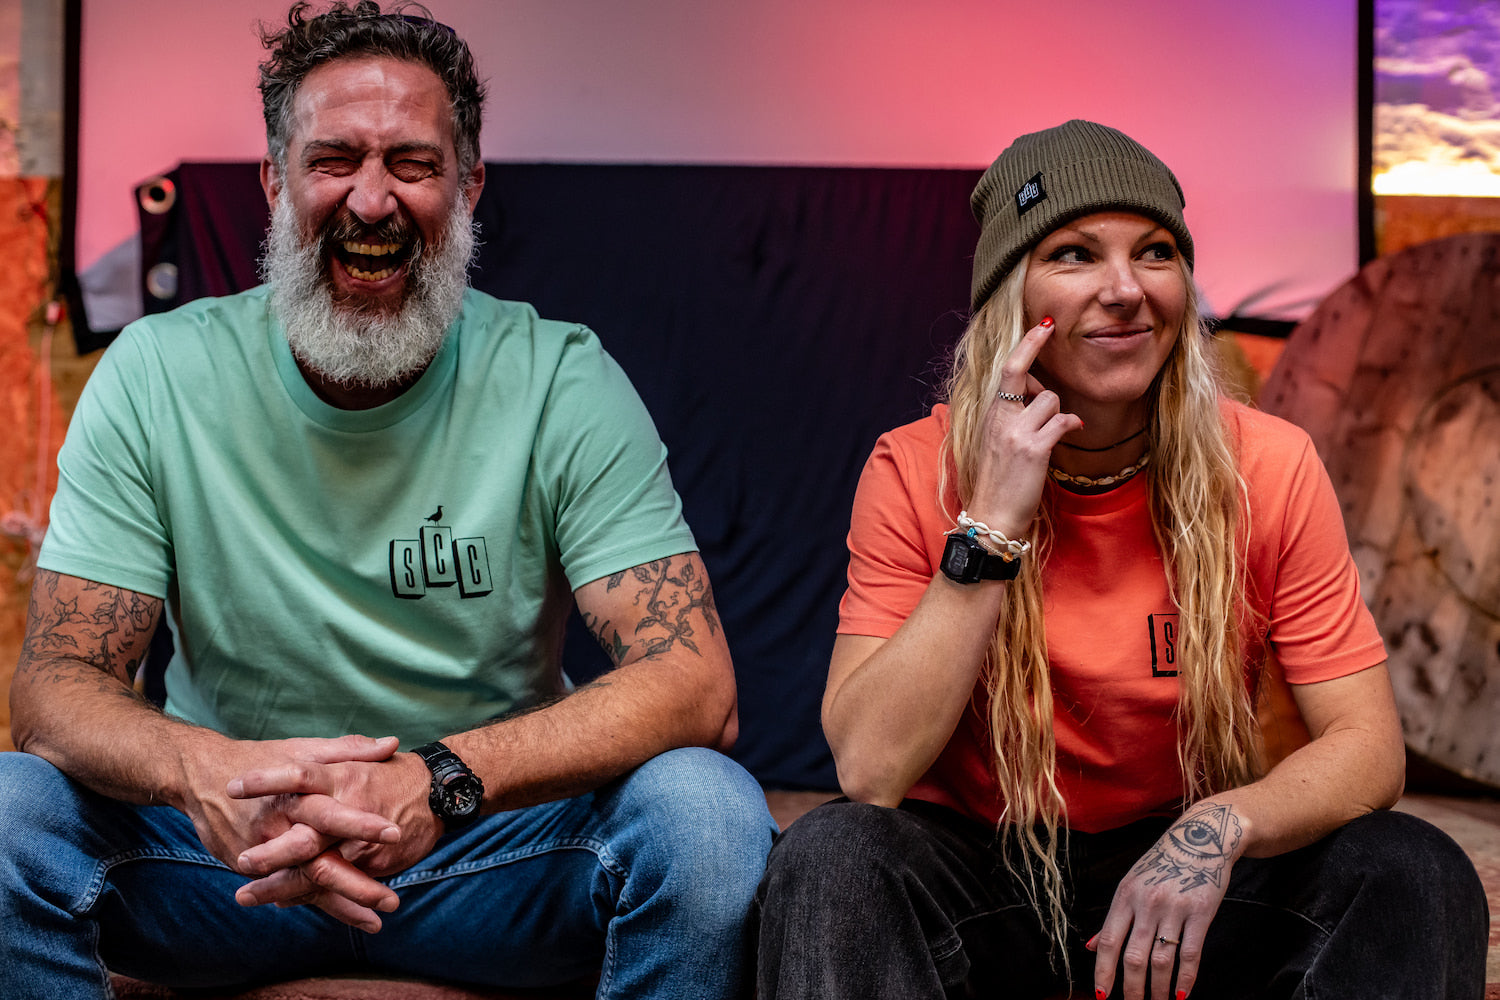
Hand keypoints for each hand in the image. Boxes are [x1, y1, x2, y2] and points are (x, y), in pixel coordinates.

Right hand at [176, 734, 405, 931]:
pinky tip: (349, 918)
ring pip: (306, 885)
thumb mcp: (305, 749)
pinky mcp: (251, 867)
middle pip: (319, 862)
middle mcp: (279, 827)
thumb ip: (350, 750)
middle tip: (390, 902)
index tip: (395, 835)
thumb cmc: (261, 757)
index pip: (331, 813)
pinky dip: (316, 904)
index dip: (361, 824)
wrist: (201, 776)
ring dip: (341, 905)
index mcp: (296, 795)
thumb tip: (393, 744)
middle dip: (355, 884)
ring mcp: (263, 851)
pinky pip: (289, 890)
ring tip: (375, 922)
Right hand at [967, 317, 1082, 537]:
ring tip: (1052, 434)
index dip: (1027, 345)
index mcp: (991, 415)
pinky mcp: (1033, 449)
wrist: (991, 517)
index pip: (1007, 370)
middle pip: (1025, 375)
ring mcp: (1016, 433)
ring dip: (1057, 413)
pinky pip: (1062, 421)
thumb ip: (1014, 418)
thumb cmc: (998, 482)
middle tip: (1049, 354)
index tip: (1044, 325)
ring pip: (1051, 399)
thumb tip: (1042, 398)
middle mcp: (1000, 418)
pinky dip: (1070, 425)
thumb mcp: (998, 443)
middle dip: (1040, 361)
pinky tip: (1072, 432)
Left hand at [1090, 801, 1245, 999]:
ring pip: (1161, 960)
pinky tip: (1182, 995)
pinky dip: (1186, 979)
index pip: (1107, 941)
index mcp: (1124, 896)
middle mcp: (1146, 903)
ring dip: (1158, 990)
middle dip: (1131, 989)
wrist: (1202, 838)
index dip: (1103, 971)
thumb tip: (1089, 946)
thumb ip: (1113, 918)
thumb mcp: (1130, 883)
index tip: (1102, 995)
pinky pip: (1191, 954)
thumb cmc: (1161, 864)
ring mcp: (1174, 908)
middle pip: (1133, 956)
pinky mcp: (1201, 912)